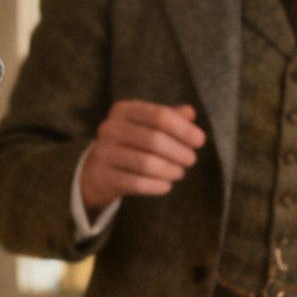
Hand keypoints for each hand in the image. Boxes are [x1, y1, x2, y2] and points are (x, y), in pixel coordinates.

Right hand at [78, 101, 204, 214]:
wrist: (96, 170)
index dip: (183, 129)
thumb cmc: (130, 143)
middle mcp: (110, 128)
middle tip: (191, 160)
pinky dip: (156, 186)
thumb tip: (191, 114)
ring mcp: (104, 152)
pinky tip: (166, 185)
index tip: (200, 141)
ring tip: (179, 173)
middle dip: (179, 152)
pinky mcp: (102, 176)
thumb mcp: (147, 125)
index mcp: (124, 110)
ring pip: (146, 163)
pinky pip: (135, 183)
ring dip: (169, 170)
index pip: (159, 116)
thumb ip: (169, 117)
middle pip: (154, 140)